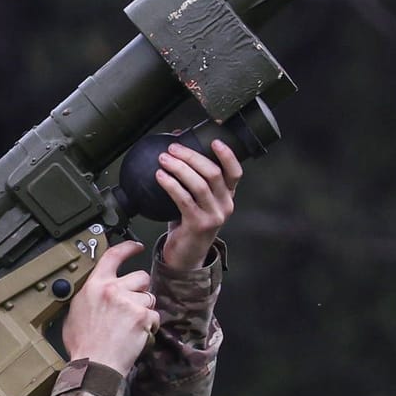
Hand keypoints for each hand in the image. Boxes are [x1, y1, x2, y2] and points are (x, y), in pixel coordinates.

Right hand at [60, 241, 159, 372]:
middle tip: (132, 305)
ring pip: (150, 297)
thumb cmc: (83, 344)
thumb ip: (87, 297)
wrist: (94, 363)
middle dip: (140, 290)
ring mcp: (129, 302)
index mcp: (94, 285)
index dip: (128, 247)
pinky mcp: (142, 316)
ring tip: (130, 325)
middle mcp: (112, 289)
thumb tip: (93, 294)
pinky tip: (135, 335)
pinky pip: (154, 316)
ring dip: (144, 310)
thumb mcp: (74, 313)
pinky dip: (149, 326)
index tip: (136, 246)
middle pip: (140, 276)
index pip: (113, 256)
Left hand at [156, 139, 241, 268]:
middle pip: (213, 173)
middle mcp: (225, 205)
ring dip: (179, 168)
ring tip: (163, 159)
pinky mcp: (198, 224)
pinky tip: (160, 177)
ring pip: (199, 184)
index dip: (227, 155)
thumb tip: (176, 150)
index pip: (235, 172)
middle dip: (191, 156)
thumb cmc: (189, 223)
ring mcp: (213, 215)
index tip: (214, 141)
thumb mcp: (195, 200)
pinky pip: (184, 199)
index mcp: (227, 196)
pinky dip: (171, 185)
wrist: (186, 255)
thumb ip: (190, 178)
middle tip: (172, 148)